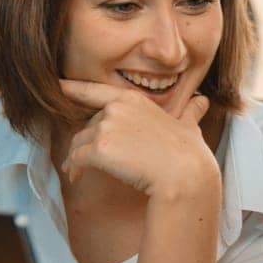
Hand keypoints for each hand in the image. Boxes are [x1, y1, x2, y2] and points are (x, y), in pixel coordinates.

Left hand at [58, 80, 217, 198]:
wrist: (184, 174)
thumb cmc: (188, 152)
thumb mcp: (189, 126)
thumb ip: (190, 112)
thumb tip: (203, 101)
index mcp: (133, 99)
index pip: (96, 91)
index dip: (74, 88)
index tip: (59, 85)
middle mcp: (115, 109)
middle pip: (89, 124)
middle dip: (88, 141)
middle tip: (88, 158)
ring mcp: (105, 128)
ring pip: (79, 142)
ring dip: (77, 156)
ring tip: (78, 170)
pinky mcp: (98, 149)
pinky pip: (76, 158)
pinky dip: (74, 168)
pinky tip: (77, 177)